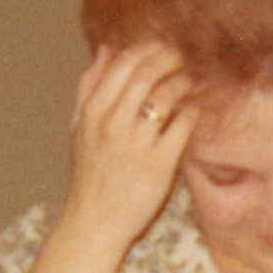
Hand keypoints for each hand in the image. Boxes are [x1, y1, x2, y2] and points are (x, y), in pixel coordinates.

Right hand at [63, 43, 200, 248]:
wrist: (94, 222)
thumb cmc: (90, 174)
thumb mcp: (78, 127)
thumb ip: (89, 86)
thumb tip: (105, 50)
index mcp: (92, 111)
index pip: (123, 63)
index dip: (149, 49)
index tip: (164, 49)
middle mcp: (112, 123)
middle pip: (147, 73)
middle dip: (171, 58)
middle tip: (184, 59)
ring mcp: (136, 143)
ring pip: (166, 95)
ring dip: (184, 82)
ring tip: (191, 82)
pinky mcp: (159, 164)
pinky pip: (183, 125)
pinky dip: (192, 111)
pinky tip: (194, 111)